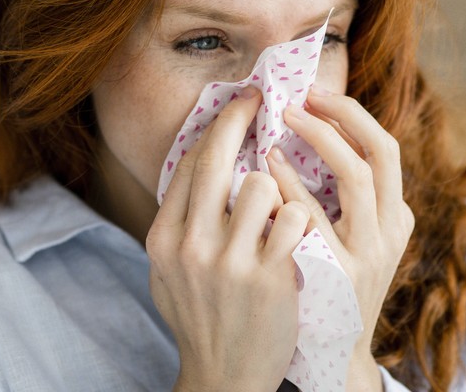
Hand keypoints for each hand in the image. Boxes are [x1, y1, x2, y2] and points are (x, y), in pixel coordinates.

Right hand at [146, 86, 311, 391]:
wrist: (223, 377)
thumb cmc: (200, 315)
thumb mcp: (168, 270)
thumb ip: (180, 219)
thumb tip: (201, 161)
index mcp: (163, 238)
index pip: (189, 162)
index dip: (217, 125)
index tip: (238, 104)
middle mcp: (190, 245)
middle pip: (217, 157)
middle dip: (241, 117)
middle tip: (259, 100)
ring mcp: (229, 262)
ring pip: (260, 182)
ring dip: (276, 186)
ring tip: (277, 206)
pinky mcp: (270, 278)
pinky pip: (295, 217)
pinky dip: (301, 217)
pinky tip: (299, 233)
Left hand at [269, 87, 414, 391]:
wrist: (333, 352)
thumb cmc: (331, 282)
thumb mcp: (353, 238)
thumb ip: (342, 196)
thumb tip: (308, 134)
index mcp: (396, 217)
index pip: (386, 149)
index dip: (352, 115)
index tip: (315, 94)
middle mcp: (392, 232)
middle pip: (383, 152)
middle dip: (343, 115)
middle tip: (302, 95)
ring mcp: (370, 254)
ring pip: (358, 177)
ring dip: (320, 139)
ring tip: (285, 118)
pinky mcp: (341, 274)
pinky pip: (316, 215)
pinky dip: (292, 182)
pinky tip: (268, 163)